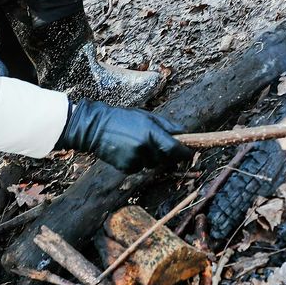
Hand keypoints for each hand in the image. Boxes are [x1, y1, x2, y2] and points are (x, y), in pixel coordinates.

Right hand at [56, 100, 191, 172]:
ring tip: (138, 144)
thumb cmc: (122, 118)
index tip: (190, 154)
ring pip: (152, 164)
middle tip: (159, 145)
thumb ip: (166, 125)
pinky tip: (128, 151)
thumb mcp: (146, 116)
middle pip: (166, 159)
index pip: (175, 148)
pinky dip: (138, 162)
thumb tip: (183, 133)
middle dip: (167, 154)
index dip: (185, 153)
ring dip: (151, 158)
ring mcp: (135, 158)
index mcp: (151, 132)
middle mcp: (144, 147)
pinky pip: (140, 168)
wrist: (95, 128)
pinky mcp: (126, 167)